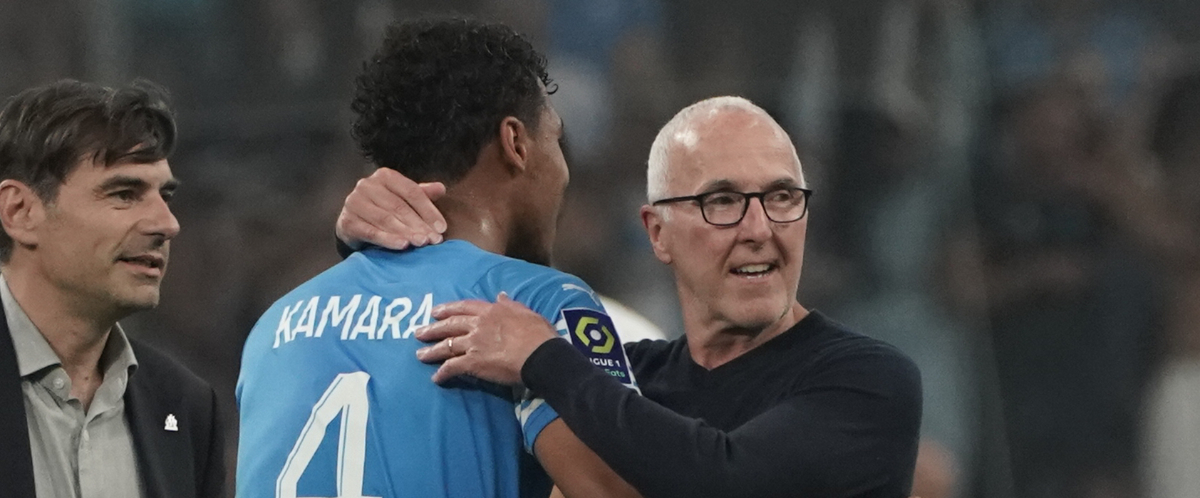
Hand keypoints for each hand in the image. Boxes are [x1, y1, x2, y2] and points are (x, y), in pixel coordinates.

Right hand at [336, 168, 447, 249]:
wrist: (353, 223)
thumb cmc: (384, 208)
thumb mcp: (403, 198)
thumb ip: (422, 193)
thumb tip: (441, 188)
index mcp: (385, 176)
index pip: (412, 192)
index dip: (429, 210)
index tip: (442, 228)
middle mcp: (367, 185)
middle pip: (399, 207)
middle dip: (419, 224)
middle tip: (434, 240)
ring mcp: (354, 202)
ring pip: (386, 219)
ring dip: (406, 232)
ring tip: (421, 243)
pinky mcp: (347, 221)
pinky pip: (370, 232)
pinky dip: (388, 239)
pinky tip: (402, 245)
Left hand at [414, 293, 557, 384]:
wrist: (539, 355)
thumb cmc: (538, 334)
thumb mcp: (526, 312)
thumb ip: (510, 304)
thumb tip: (500, 296)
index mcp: (491, 311)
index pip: (464, 308)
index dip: (448, 309)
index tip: (435, 312)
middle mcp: (478, 325)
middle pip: (450, 326)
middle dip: (433, 329)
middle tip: (419, 333)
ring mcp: (473, 344)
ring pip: (447, 346)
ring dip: (432, 351)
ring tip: (420, 355)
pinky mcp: (473, 362)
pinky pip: (452, 367)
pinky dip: (442, 373)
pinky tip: (436, 378)